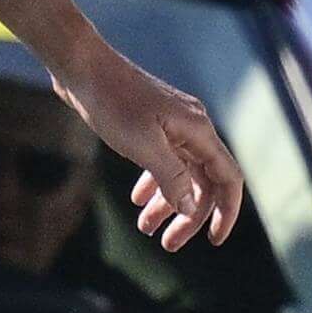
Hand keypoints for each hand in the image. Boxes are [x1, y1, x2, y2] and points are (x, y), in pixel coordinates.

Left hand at [58, 49, 245, 250]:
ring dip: (167, 205)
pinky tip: (138, 200)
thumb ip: (172, 178)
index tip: (214, 241)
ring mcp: (173, 127)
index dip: (226, 212)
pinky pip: (163, 162)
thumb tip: (192, 208)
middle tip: (168, 244)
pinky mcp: (153, 126)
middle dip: (189, 216)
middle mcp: (192, 129)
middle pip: (203, 183)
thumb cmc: (113, 103)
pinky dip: (154, 184)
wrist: (83, 68)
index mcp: (198, 131)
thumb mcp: (144, 146)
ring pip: (181, 175)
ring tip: (144, 228)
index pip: (228, 178)